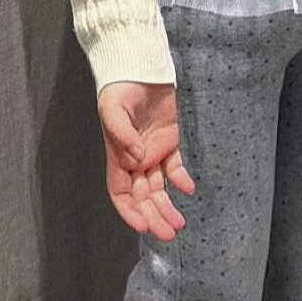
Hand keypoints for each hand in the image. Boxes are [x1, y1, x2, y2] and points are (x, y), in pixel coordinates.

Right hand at [97, 81, 195, 241]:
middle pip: (143, 197)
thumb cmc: (120, 86)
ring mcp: (152, 152)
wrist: (140, 66)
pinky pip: (175, 167)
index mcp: (117, 156)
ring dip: (167, 207)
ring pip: (159, 188)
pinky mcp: (169, 142)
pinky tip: (189, 188)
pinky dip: (181, 179)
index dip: (129, 211)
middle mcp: (134, 159)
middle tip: (168, 234)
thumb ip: (122, 133)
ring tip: (179, 224)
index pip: (120, 192)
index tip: (142, 226)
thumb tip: (136, 157)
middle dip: (153, 217)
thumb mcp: (112, 108)